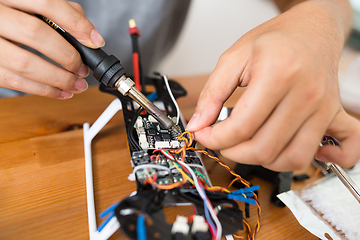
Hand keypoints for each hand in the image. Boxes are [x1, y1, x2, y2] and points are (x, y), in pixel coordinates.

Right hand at [0, 0, 103, 98]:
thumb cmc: (11, 15)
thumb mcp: (31, 5)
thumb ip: (60, 13)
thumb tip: (88, 35)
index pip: (46, 3)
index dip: (75, 23)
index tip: (94, 42)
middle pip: (35, 32)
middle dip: (66, 55)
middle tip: (82, 68)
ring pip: (25, 63)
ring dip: (58, 79)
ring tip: (77, 85)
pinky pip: (14, 82)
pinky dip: (43, 91)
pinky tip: (61, 92)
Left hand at [186, 1, 359, 170]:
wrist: (312, 27)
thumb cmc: (275, 39)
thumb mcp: (234, 58)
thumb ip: (213, 93)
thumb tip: (198, 125)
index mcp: (278, 74)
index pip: (241, 126)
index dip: (214, 138)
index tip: (204, 134)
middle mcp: (306, 94)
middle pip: (264, 148)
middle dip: (232, 152)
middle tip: (222, 141)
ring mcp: (324, 107)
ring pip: (292, 158)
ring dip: (263, 160)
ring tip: (248, 145)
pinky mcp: (335, 115)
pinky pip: (342, 151)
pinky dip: (319, 161)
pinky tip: (295, 150)